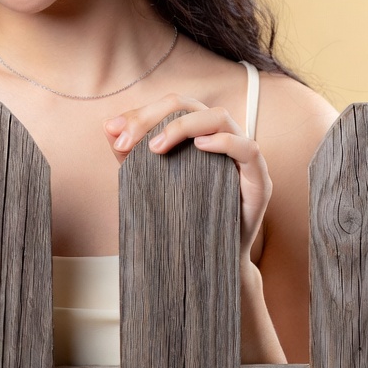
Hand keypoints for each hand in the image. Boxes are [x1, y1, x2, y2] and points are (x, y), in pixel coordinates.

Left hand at [104, 93, 270, 259]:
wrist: (206, 261)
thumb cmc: (181, 216)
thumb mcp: (147, 181)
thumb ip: (129, 154)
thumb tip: (108, 125)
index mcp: (196, 133)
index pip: (171, 107)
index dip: (141, 114)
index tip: (115, 135)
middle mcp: (220, 137)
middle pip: (190, 105)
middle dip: (153, 117)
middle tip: (127, 142)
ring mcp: (241, 156)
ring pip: (219, 117)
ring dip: (183, 126)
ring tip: (156, 148)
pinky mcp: (258, 179)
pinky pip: (248, 148)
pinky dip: (224, 142)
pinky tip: (200, 147)